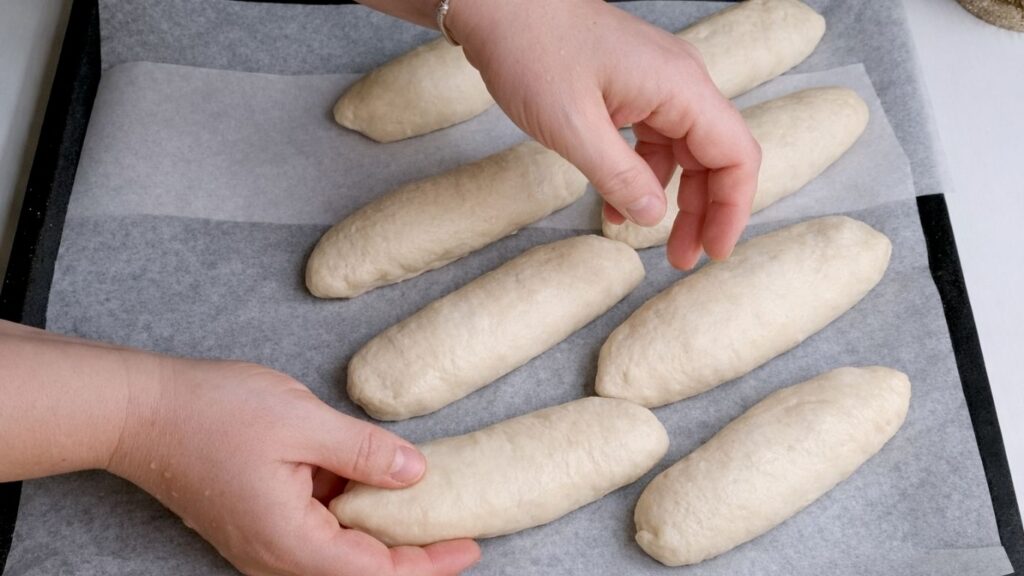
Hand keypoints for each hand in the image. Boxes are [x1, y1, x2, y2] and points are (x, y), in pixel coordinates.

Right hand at [107, 358, 479, 575]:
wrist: (142, 410)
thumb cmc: (213, 412)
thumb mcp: (303, 421)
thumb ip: (364, 451)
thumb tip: (417, 474)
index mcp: (289, 542)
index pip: (375, 573)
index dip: (428, 564)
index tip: (469, 544)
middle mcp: (276, 555)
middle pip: (361, 570)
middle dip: (413, 554)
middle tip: (460, 528)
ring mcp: (265, 542)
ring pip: (341, 551)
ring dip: (385, 533)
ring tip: (429, 506)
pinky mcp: (260, 520)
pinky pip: (318, 529)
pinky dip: (354, 513)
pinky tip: (375, 484)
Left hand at [448, 0, 760, 268]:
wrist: (499, 4)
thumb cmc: (532, 50)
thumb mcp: (573, 127)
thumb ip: (619, 177)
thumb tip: (653, 217)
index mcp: (680, 87)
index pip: (735, 155)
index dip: (733, 209)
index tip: (714, 251)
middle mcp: (679, 83)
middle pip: (714, 157)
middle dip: (703, 212)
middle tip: (682, 259)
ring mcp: (656, 84)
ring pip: (683, 152)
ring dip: (670, 199)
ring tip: (651, 242)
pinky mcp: (631, 88)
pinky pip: (652, 139)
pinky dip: (640, 176)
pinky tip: (614, 207)